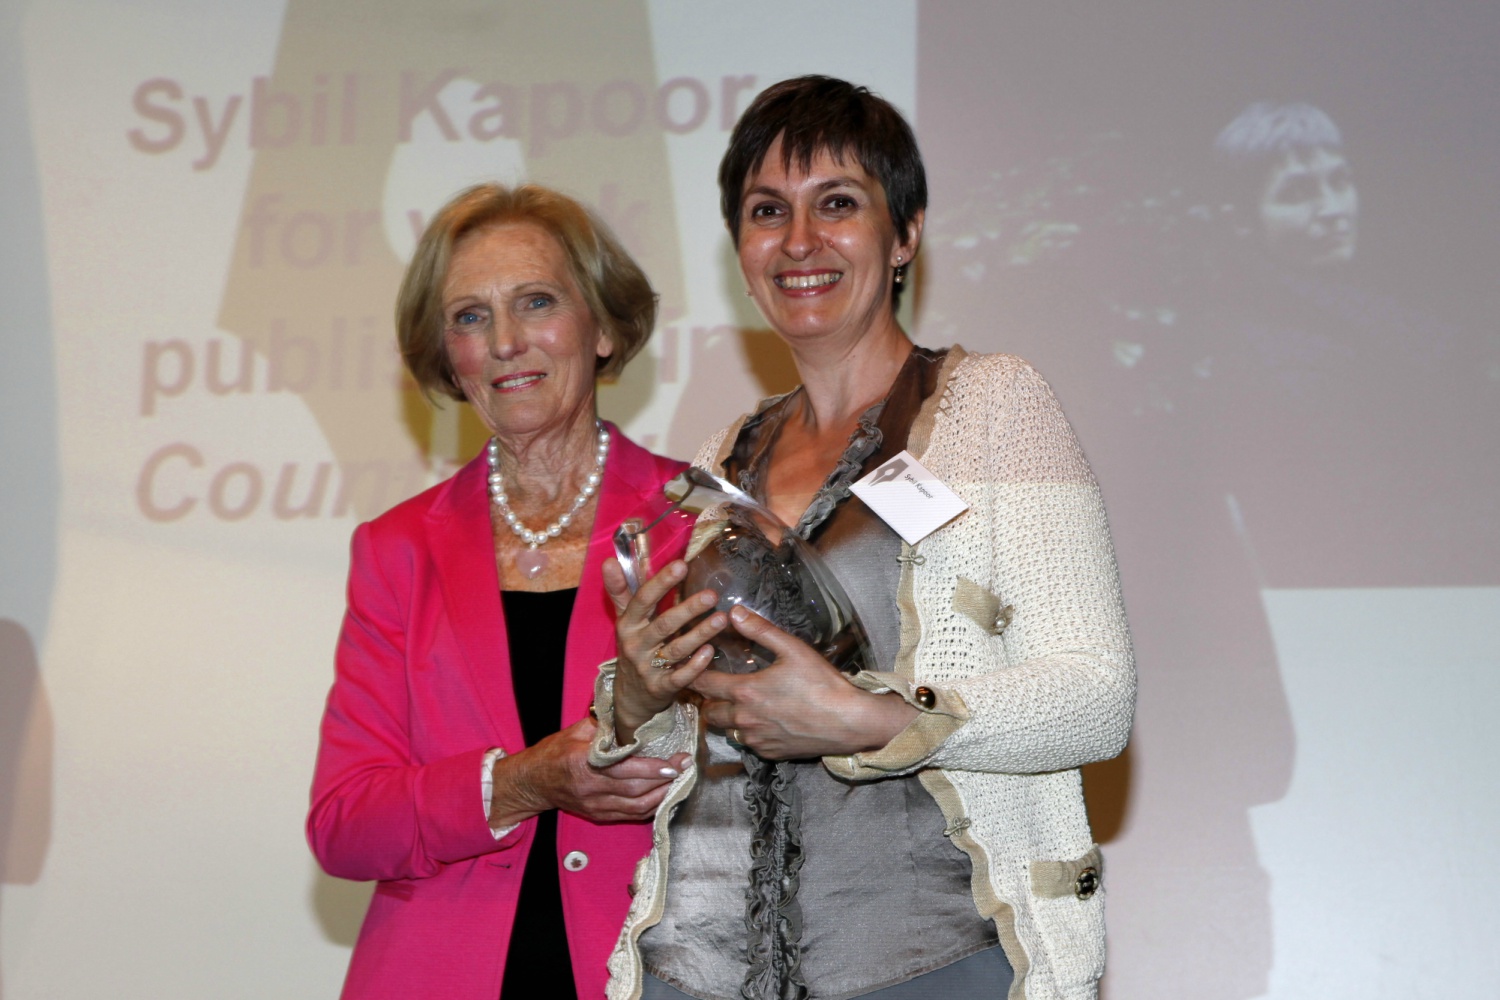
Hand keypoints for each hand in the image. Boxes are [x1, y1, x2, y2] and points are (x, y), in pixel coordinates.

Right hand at [490, 717, 691, 826]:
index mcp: (584, 763)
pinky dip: (651, 807)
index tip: (676, 762)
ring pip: (637, 807)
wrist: (532, 783)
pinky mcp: (598, 816)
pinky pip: (631, 816)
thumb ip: (604, 725)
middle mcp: (590, 788)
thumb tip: (633, 712)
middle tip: (686, 766)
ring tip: (680, 781)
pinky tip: (664, 795)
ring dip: (663, 796)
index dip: (654, 768)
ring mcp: (595, 806)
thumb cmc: (554, 752)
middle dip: (665, 779)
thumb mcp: (576, 731)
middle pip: (636, 789)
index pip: (626, 769)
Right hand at [603, 557, 727, 742]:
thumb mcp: (624, 620)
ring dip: (700, 634)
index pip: (643, 599)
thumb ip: (620, 591)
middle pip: (663, 624)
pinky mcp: (660, 688)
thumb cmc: (634, 648)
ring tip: (721, 619)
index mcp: (627, 624)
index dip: (662, 582)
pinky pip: (679, 677)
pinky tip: (711, 651)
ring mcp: (647, 668)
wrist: (630, 697)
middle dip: (688, 609)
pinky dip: (695, 665)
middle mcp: (636, 645)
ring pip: (676, 649)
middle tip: (712, 594)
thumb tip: (609, 560)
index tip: (682, 565)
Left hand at [688, 605, 918, 759]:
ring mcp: (756, 740)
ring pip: (727, 729)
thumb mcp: (793, 649)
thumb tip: (734, 613)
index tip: (691, 667)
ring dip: (728, 717)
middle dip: (708, 699)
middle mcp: (744, 719)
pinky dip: (749, 732)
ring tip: (741, 703)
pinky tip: (765, 720)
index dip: (693, 674)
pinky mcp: (769, 753)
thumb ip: (760, 630)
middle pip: (709, 712)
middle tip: (717, 687)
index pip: (702, 684)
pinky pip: (748, 743)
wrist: (848, 722)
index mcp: (745, 691)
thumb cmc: (822, 684)